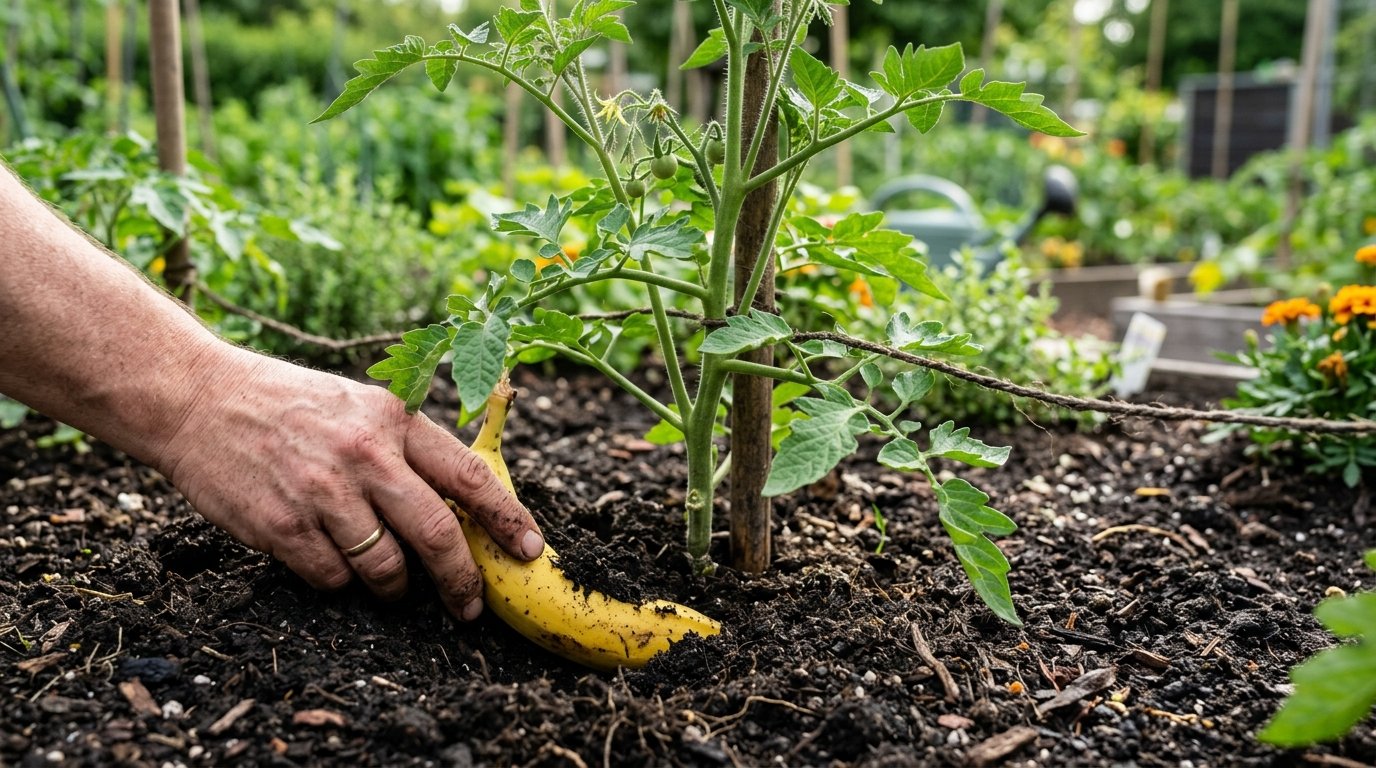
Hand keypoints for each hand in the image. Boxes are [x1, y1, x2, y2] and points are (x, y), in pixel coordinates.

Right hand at [152, 345, 542, 620]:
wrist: (198, 398)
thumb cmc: (290, 406)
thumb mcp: (361, 405)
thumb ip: (410, 448)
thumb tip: (466, 507)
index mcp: (395, 419)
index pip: (470, 477)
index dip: (509, 520)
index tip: (531, 550)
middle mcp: (365, 454)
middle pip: (438, 535)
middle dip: (462, 581)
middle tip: (469, 606)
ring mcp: (323, 492)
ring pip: (385, 568)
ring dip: (392, 586)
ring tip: (385, 579)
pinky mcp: (282, 525)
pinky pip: (332, 578)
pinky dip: (337, 580)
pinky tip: (324, 554)